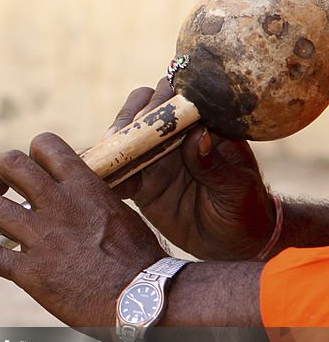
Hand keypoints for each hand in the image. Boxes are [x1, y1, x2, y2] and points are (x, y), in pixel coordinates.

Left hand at [0, 133, 165, 327]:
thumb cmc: (142, 264)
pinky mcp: (31, 273)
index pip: (47, 146)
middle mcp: (60, 206)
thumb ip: (93, 202)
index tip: (27, 170)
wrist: (147, 300)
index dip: (29, 152)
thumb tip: (80, 197)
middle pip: (12, 164)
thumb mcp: (121, 216)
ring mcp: (43, 239)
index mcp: (86, 188)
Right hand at [109, 80, 275, 259]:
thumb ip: (216, 165)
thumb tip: (198, 136)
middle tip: (120, 137)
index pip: (180, 98)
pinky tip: (96, 178)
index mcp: (206, 127)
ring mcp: (156, 159)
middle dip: (128, 117)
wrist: (233, 243)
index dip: (161, 100)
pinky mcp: (141, 184)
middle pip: (144, 109)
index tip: (150, 118)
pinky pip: (117, 173)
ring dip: (112, 144)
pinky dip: (105, 173)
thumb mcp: (237, 188)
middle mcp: (176, 137)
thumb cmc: (245, 210)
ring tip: (105, 158)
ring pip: (125, 138)